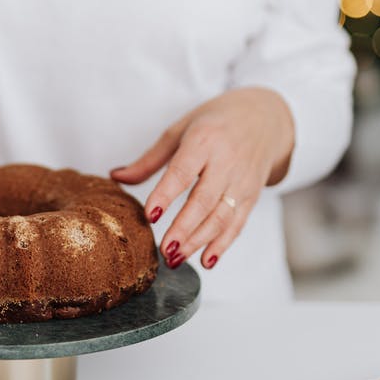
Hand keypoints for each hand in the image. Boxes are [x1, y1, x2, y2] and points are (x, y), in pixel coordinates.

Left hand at [111, 87, 294, 269]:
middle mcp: (227, 161)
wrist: (265, 118)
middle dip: (184, 228)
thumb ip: (149, 160)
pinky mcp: (253, 195)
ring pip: (221, 216)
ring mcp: (242, 180)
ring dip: (199, 241)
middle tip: (164, 250)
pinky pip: (238, 223)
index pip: (183, 171)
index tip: (149, 215)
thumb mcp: (180, 131)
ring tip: (176, 258)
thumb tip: (115, 176)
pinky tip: (206, 261)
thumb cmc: (215, 123)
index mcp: (204, 140)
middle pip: (204, 200)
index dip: (166, 194)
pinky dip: (223, 244)